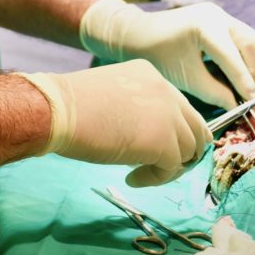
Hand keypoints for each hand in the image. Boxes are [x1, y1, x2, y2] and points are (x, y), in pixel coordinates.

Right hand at [19, 59, 211, 186]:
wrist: (58, 110)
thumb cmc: (72, 104)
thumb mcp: (113, 95)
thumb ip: (136, 108)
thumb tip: (146, 135)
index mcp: (151, 75)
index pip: (180, 107)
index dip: (173, 131)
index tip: (155, 146)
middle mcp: (166, 91)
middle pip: (196, 128)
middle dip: (184, 151)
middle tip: (162, 165)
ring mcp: (168, 116)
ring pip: (189, 151)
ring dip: (169, 167)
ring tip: (141, 172)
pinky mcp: (163, 142)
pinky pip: (171, 169)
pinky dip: (155, 179)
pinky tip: (132, 178)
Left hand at [79, 0, 254, 109]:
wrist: (138, 34)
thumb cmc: (158, 56)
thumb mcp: (186, 79)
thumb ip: (214, 92)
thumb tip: (237, 104)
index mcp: (205, 27)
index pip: (232, 57)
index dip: (243, 80)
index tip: (251, 100)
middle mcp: (216, 15)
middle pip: (249, 42)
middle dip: (252, 69)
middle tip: (247, 92)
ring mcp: (217, 13)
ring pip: (248, 38)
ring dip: (250, 62)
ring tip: (242, 83)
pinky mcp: (216, 17)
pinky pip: (239, 36)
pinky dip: (241, 54)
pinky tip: (233, 71)